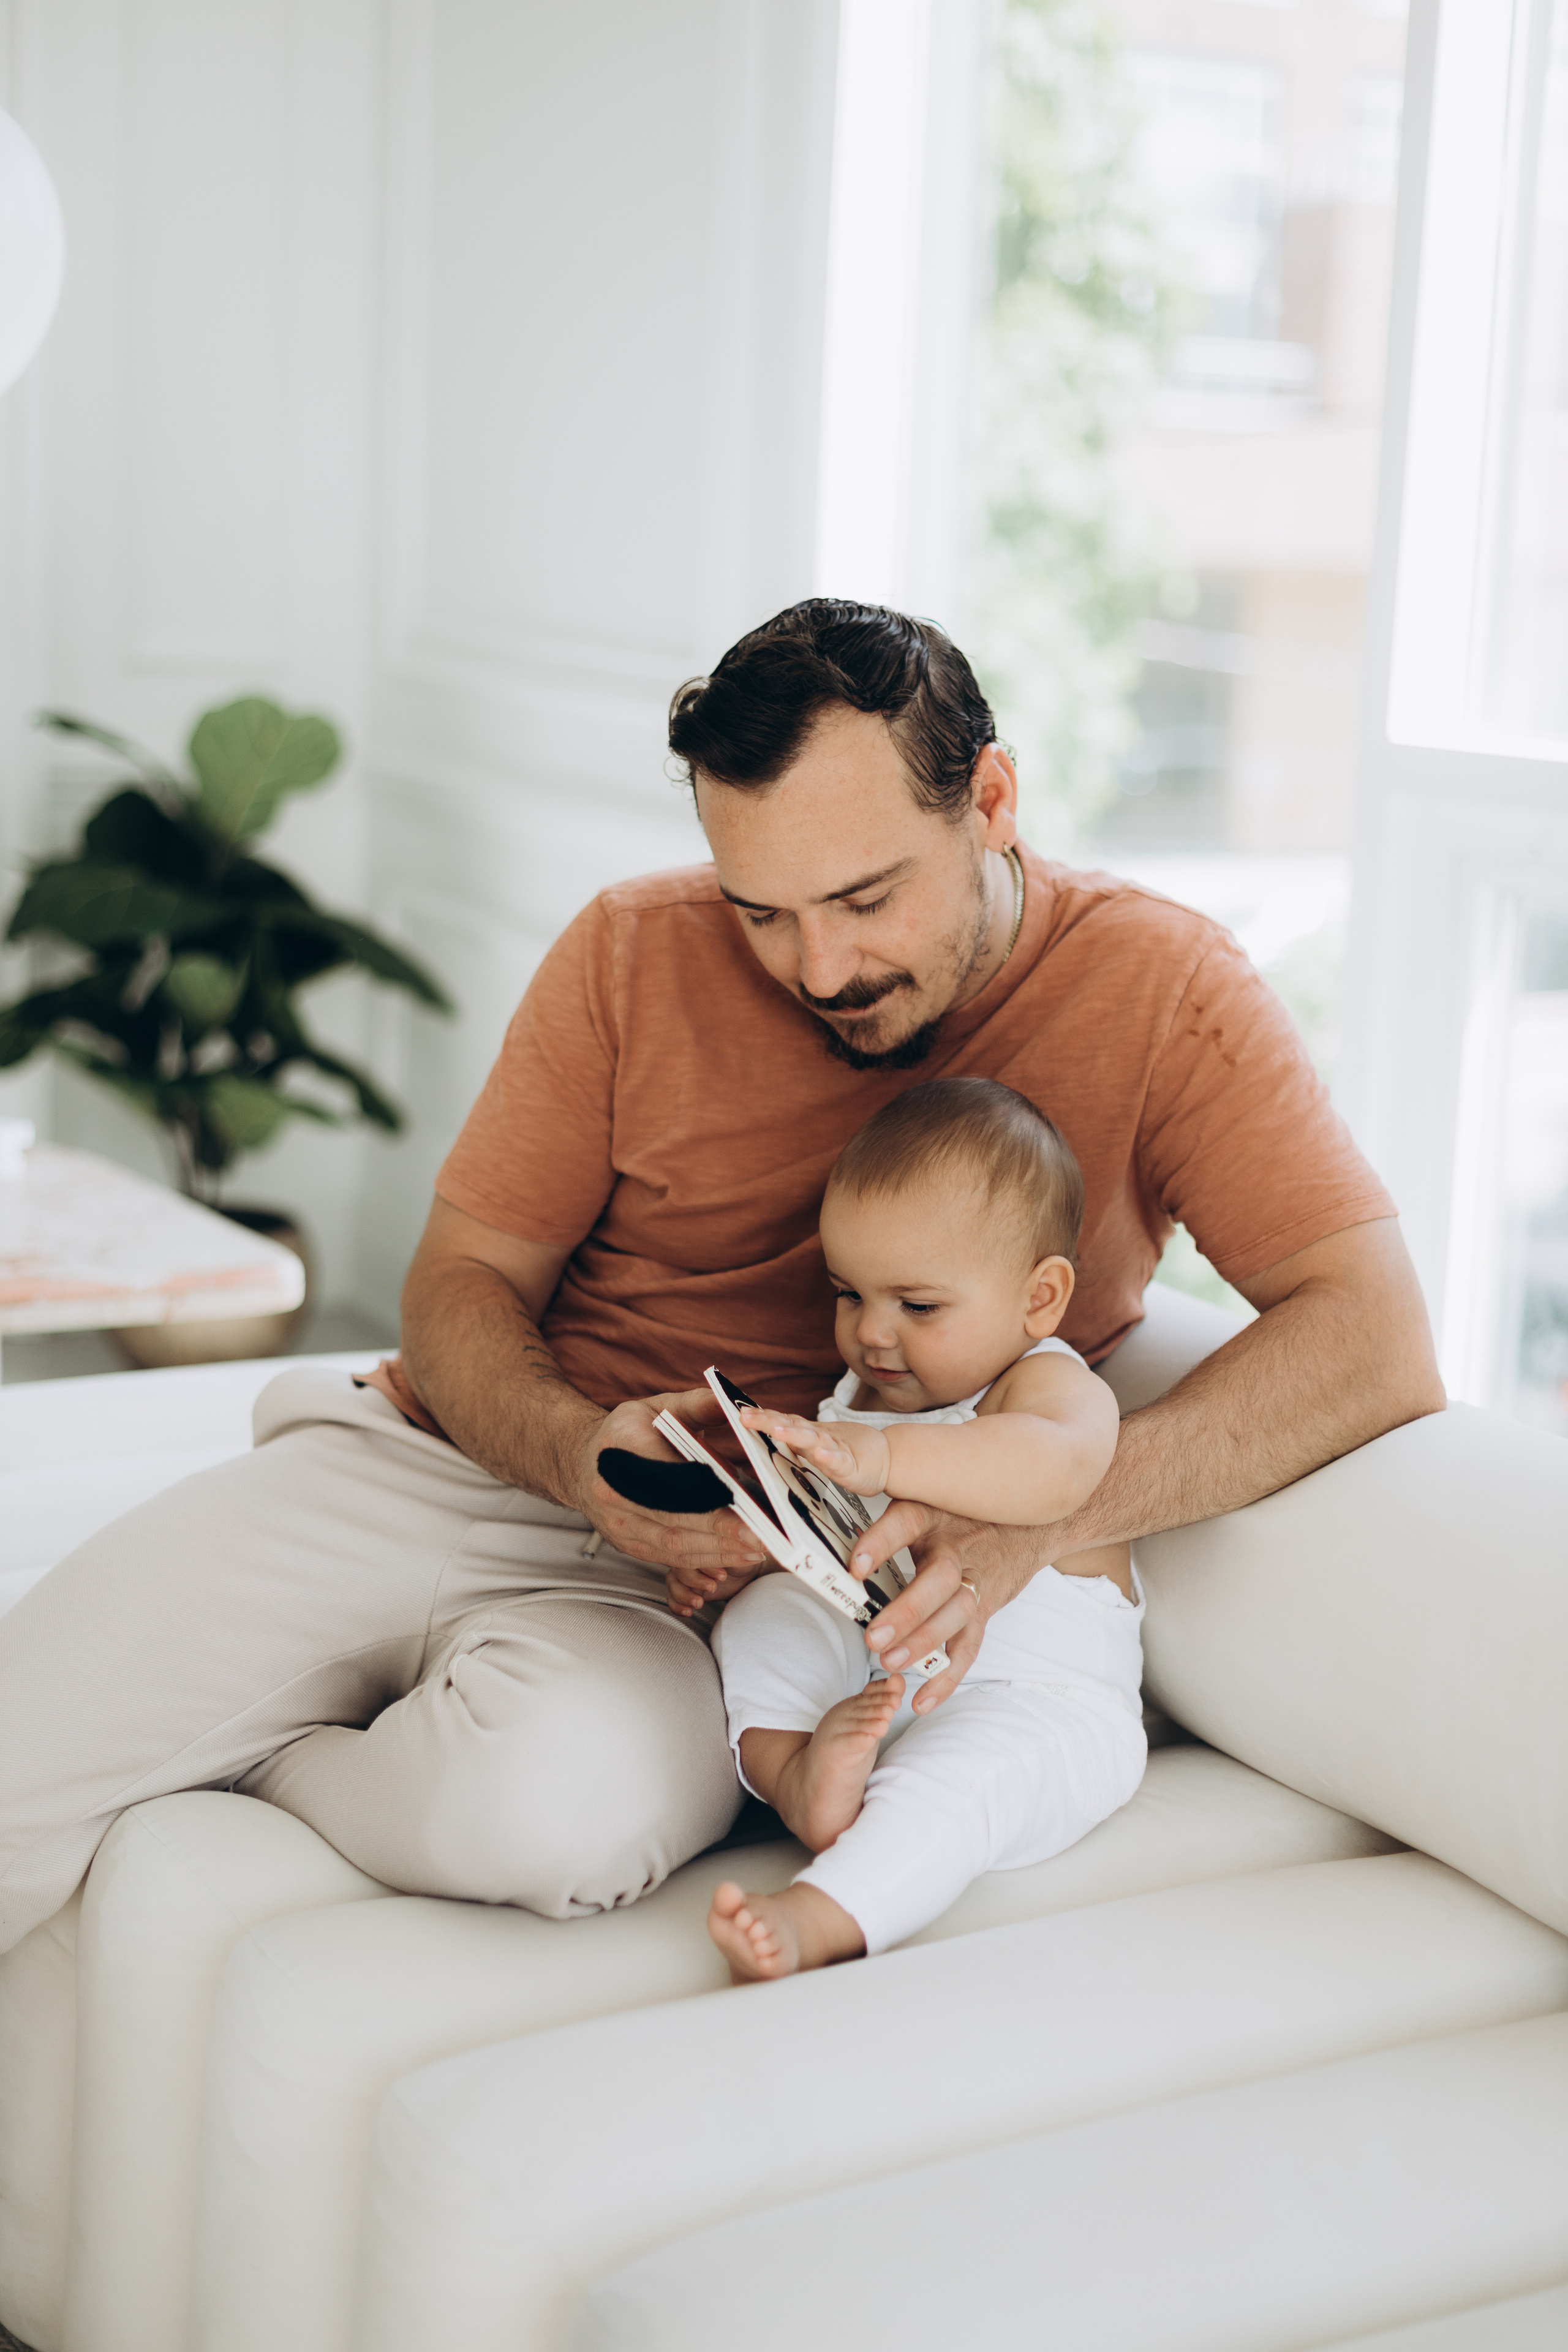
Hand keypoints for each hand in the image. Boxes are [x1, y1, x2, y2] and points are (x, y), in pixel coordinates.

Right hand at [579, 1387, 770, 1610]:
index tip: (744, 1502)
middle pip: (673, 1517)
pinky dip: (703, 1561)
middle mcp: (612, 1489)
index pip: (670, 1475)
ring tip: (756, 1549)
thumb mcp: (658, 1407)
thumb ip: (699, 1406)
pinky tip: (732, 1557)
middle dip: (720, 1530)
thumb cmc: (629, 1432)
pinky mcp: (625, 1544)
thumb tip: (740, 1408)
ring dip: (717, 1551)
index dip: (707, 1494)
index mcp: (623, 1446)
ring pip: (672, 1544)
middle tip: (762, 1536)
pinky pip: (667, 1558)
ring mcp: (616, 1522)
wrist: (581, 1462)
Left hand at [739, 1407, 891, 1497]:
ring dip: (794, 1435)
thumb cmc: (851, 1453)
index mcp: (810, 1436)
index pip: (784, 1422)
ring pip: (813, 1441)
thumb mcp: (818, 1445)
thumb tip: (770, 1429)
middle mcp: (820, 1440)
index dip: (763, 1417)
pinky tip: (821, 1454)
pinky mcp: (851, 1467)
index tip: (741, 1412)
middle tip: (745, 1417)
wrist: (889, 1457)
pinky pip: (839, 1462)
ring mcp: (835, 1451)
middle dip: (769, 1421)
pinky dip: (830, 1457)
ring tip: (776, 1431)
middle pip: (792, 1427)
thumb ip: (797, 1438)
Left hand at [849, 1498, 1049, 1713]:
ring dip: (925, 1642)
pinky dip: (947, 1677)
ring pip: (958, 1613)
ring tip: (890, 1664)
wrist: (1026, 1525)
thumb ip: (885, 1516)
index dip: (881, 1543)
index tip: (855, 1567)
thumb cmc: (959, 1516)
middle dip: (908, 1611)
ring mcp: (976, 1580)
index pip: (906, 1522)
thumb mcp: (925, 1500)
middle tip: (874, 1637)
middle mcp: (958, 1547)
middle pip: (941, 1577)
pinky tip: (923, 1699)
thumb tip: (838, 1533)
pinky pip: (970, 1646)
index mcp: (934, 1515)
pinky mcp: (985, 1610)